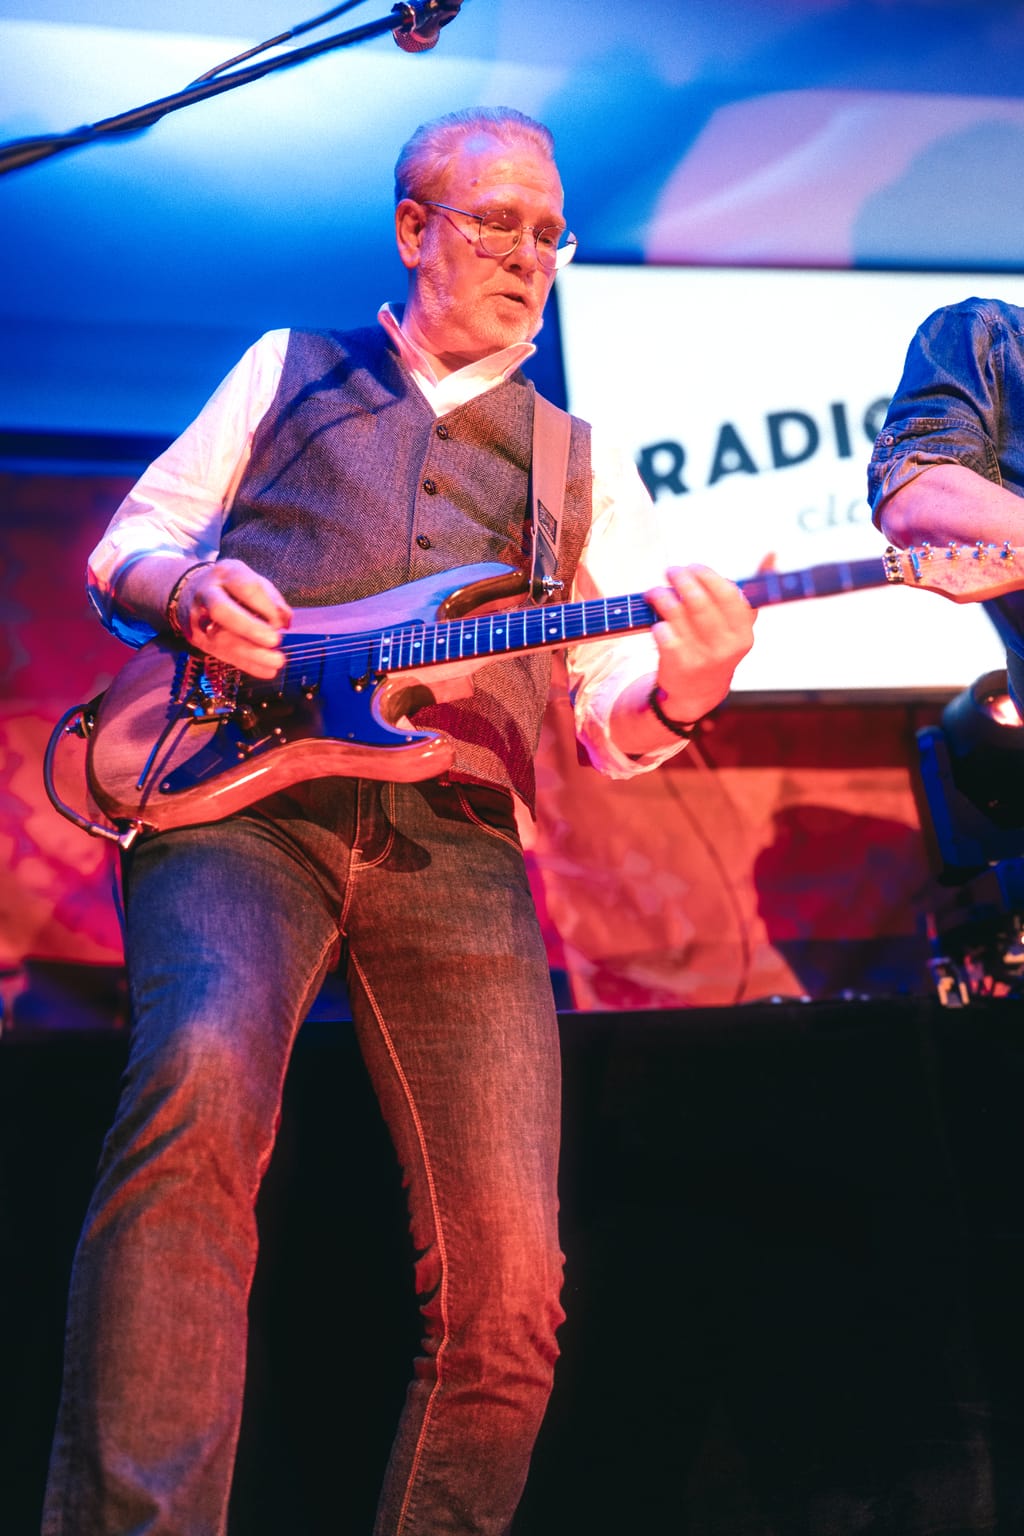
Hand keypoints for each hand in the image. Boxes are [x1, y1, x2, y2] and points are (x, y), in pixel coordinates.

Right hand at [175, 559, 291, 679]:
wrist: (189, 592)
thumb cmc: (231, 588)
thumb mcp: (252, 581)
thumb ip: (271, 599)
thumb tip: (285, 620)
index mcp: (226, 574)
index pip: (246, 588)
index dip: (266, 607)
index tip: (280, 623)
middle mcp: (207, 594)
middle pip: (222, 611)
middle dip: (250, 628)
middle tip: (274, 641)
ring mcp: (197, 618)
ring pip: (220, 638)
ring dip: (251, 653)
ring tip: (276, 662)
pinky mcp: (196, 639)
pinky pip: (221, 654)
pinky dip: (247, 665)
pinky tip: (267, 671)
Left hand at [646, 564, 754, 721]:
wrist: (697, 691)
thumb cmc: (718, 646)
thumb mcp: (739, 625)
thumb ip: (752, 591)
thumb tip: (772, 555)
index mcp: (743, 633)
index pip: (728, 595)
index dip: (708, 576)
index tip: (694, 567)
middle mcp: (725, 646)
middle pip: (699, 601)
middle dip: (682, 579)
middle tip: (671, 571)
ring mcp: (701, 657)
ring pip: (676, 613)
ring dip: (663, 595)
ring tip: (657, 591)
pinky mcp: (677, 665)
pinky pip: (663, 633)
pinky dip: (657, 621)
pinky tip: (657, 619)